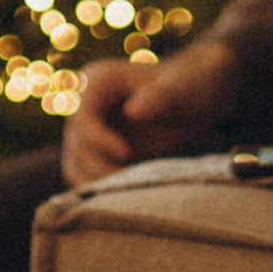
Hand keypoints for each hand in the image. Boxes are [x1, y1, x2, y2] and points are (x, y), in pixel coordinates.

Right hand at [61, 39, 239, 185]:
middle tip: (129, 179)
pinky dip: (97, 184)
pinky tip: (123, 190)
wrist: (198, 96)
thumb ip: (160, 97)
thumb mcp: (181, 89)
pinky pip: (83, 172)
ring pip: (74, 161)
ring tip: (128, 186)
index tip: (126, 154)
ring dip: (95, 179)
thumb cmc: (191, 85)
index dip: (98, 139)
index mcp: (98, 80)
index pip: (81, 117)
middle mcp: (86, 102)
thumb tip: (132, 112)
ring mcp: (89, 126)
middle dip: (98, 164)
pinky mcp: (97, 148)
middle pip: (75, 143)